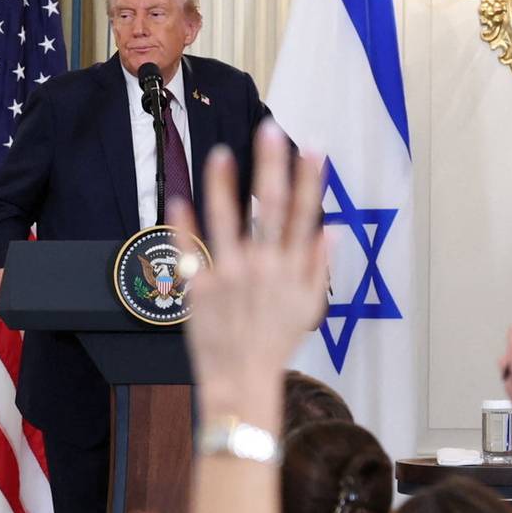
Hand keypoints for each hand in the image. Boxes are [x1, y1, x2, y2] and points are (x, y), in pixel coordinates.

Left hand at [170, 122, 327, 423]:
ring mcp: (230, 276)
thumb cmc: (275, 345)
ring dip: (223, 185)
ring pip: (225, 221)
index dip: (309, 180)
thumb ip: (318, 267)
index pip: (304, 215)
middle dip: (270, 167)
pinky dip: (183, 225)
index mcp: (292, 270)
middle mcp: (263, 268)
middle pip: (268, 209)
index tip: (312, 148)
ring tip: (220, 154)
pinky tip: (179, 197)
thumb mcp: (308, 308)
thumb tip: (332, 232)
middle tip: (268, 131)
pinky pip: (190, 251)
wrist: (242, 381)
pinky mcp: (201, 289)